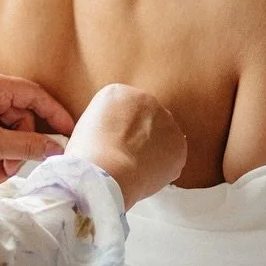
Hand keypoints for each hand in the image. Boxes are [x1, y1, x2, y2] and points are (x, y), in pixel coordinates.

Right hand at [66, 84, 186, 207]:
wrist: (106, 172)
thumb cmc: (88, 153)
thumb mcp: (86, 123)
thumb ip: (107, 120)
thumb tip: (115, 132)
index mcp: (120, 92)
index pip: (124, 107)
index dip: (118, 127)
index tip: (112, 141)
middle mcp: (148, 100)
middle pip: (145, 118)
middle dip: (139, 134)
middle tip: (124, 154)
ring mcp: (167, 122)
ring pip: (161, 135)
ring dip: (153, 148)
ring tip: (134, 167)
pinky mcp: (179, 146)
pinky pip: (171, 155)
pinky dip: (162, 166)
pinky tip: (145, 173)